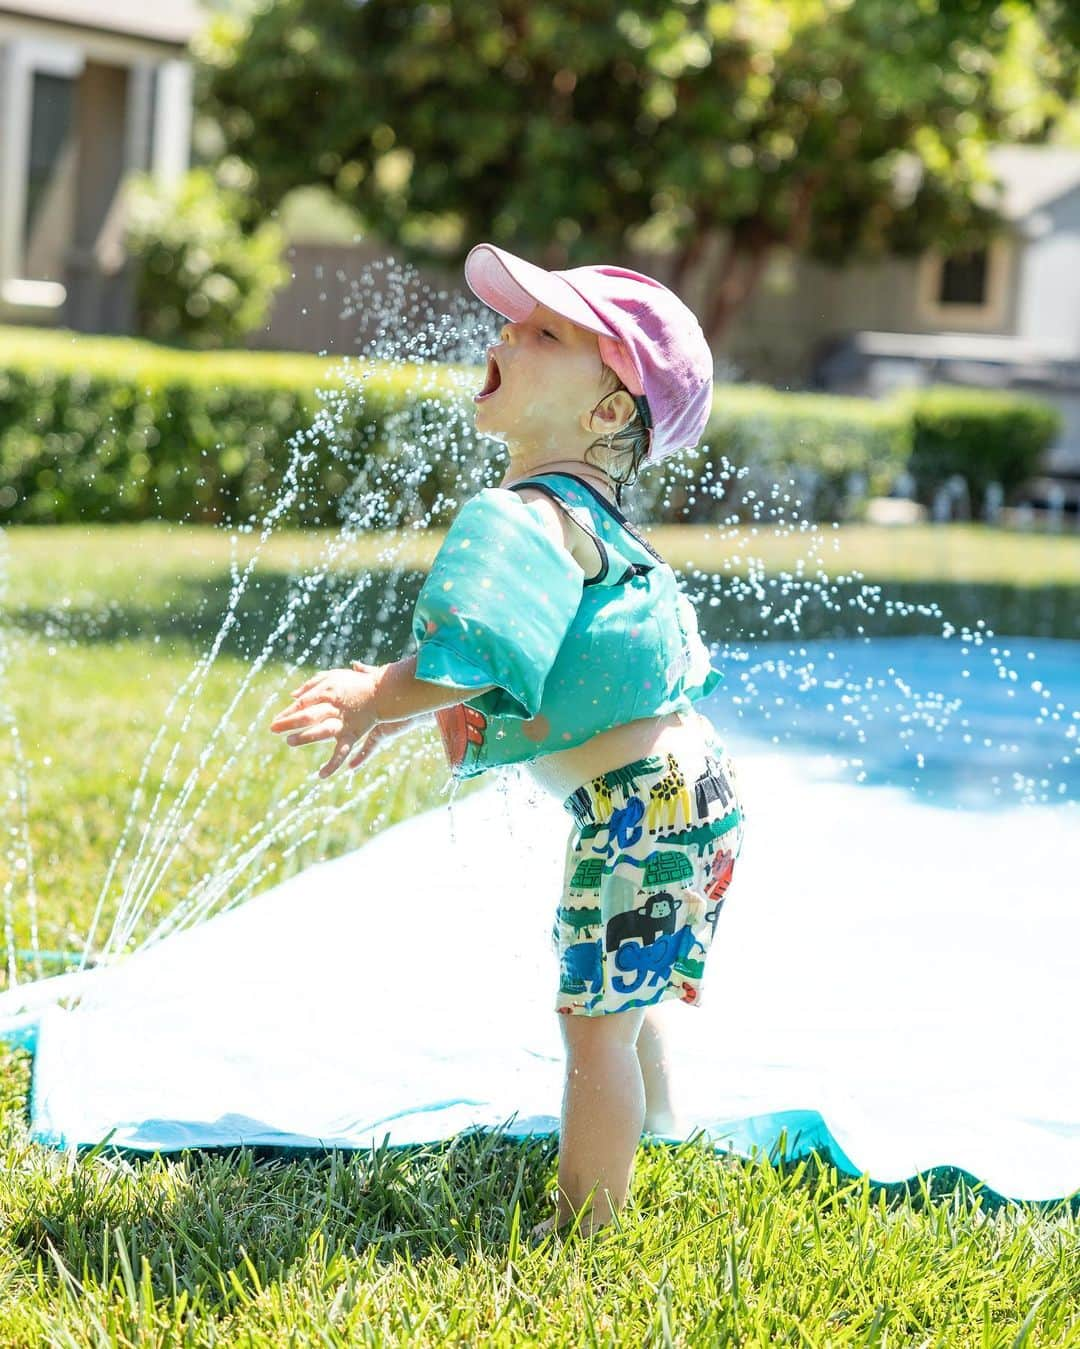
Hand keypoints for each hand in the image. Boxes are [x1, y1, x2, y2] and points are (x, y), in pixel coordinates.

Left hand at [269, 661, 382, 778]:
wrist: (385, 691)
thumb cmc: (358, 682)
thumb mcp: (334, 676)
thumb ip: (313, 684)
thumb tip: (293, 696)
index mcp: (329, 692)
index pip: (303, 703)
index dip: (288, 712)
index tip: (277, 719)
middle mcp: (335, 707)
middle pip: (308, 715)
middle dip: (290, 722)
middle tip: (274, 728)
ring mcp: (344, 722)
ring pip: (322, 732)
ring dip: (305, 737)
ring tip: (289, 742)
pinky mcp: (353, 735)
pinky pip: (342, 752)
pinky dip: (332, 765)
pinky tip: (320, 776)